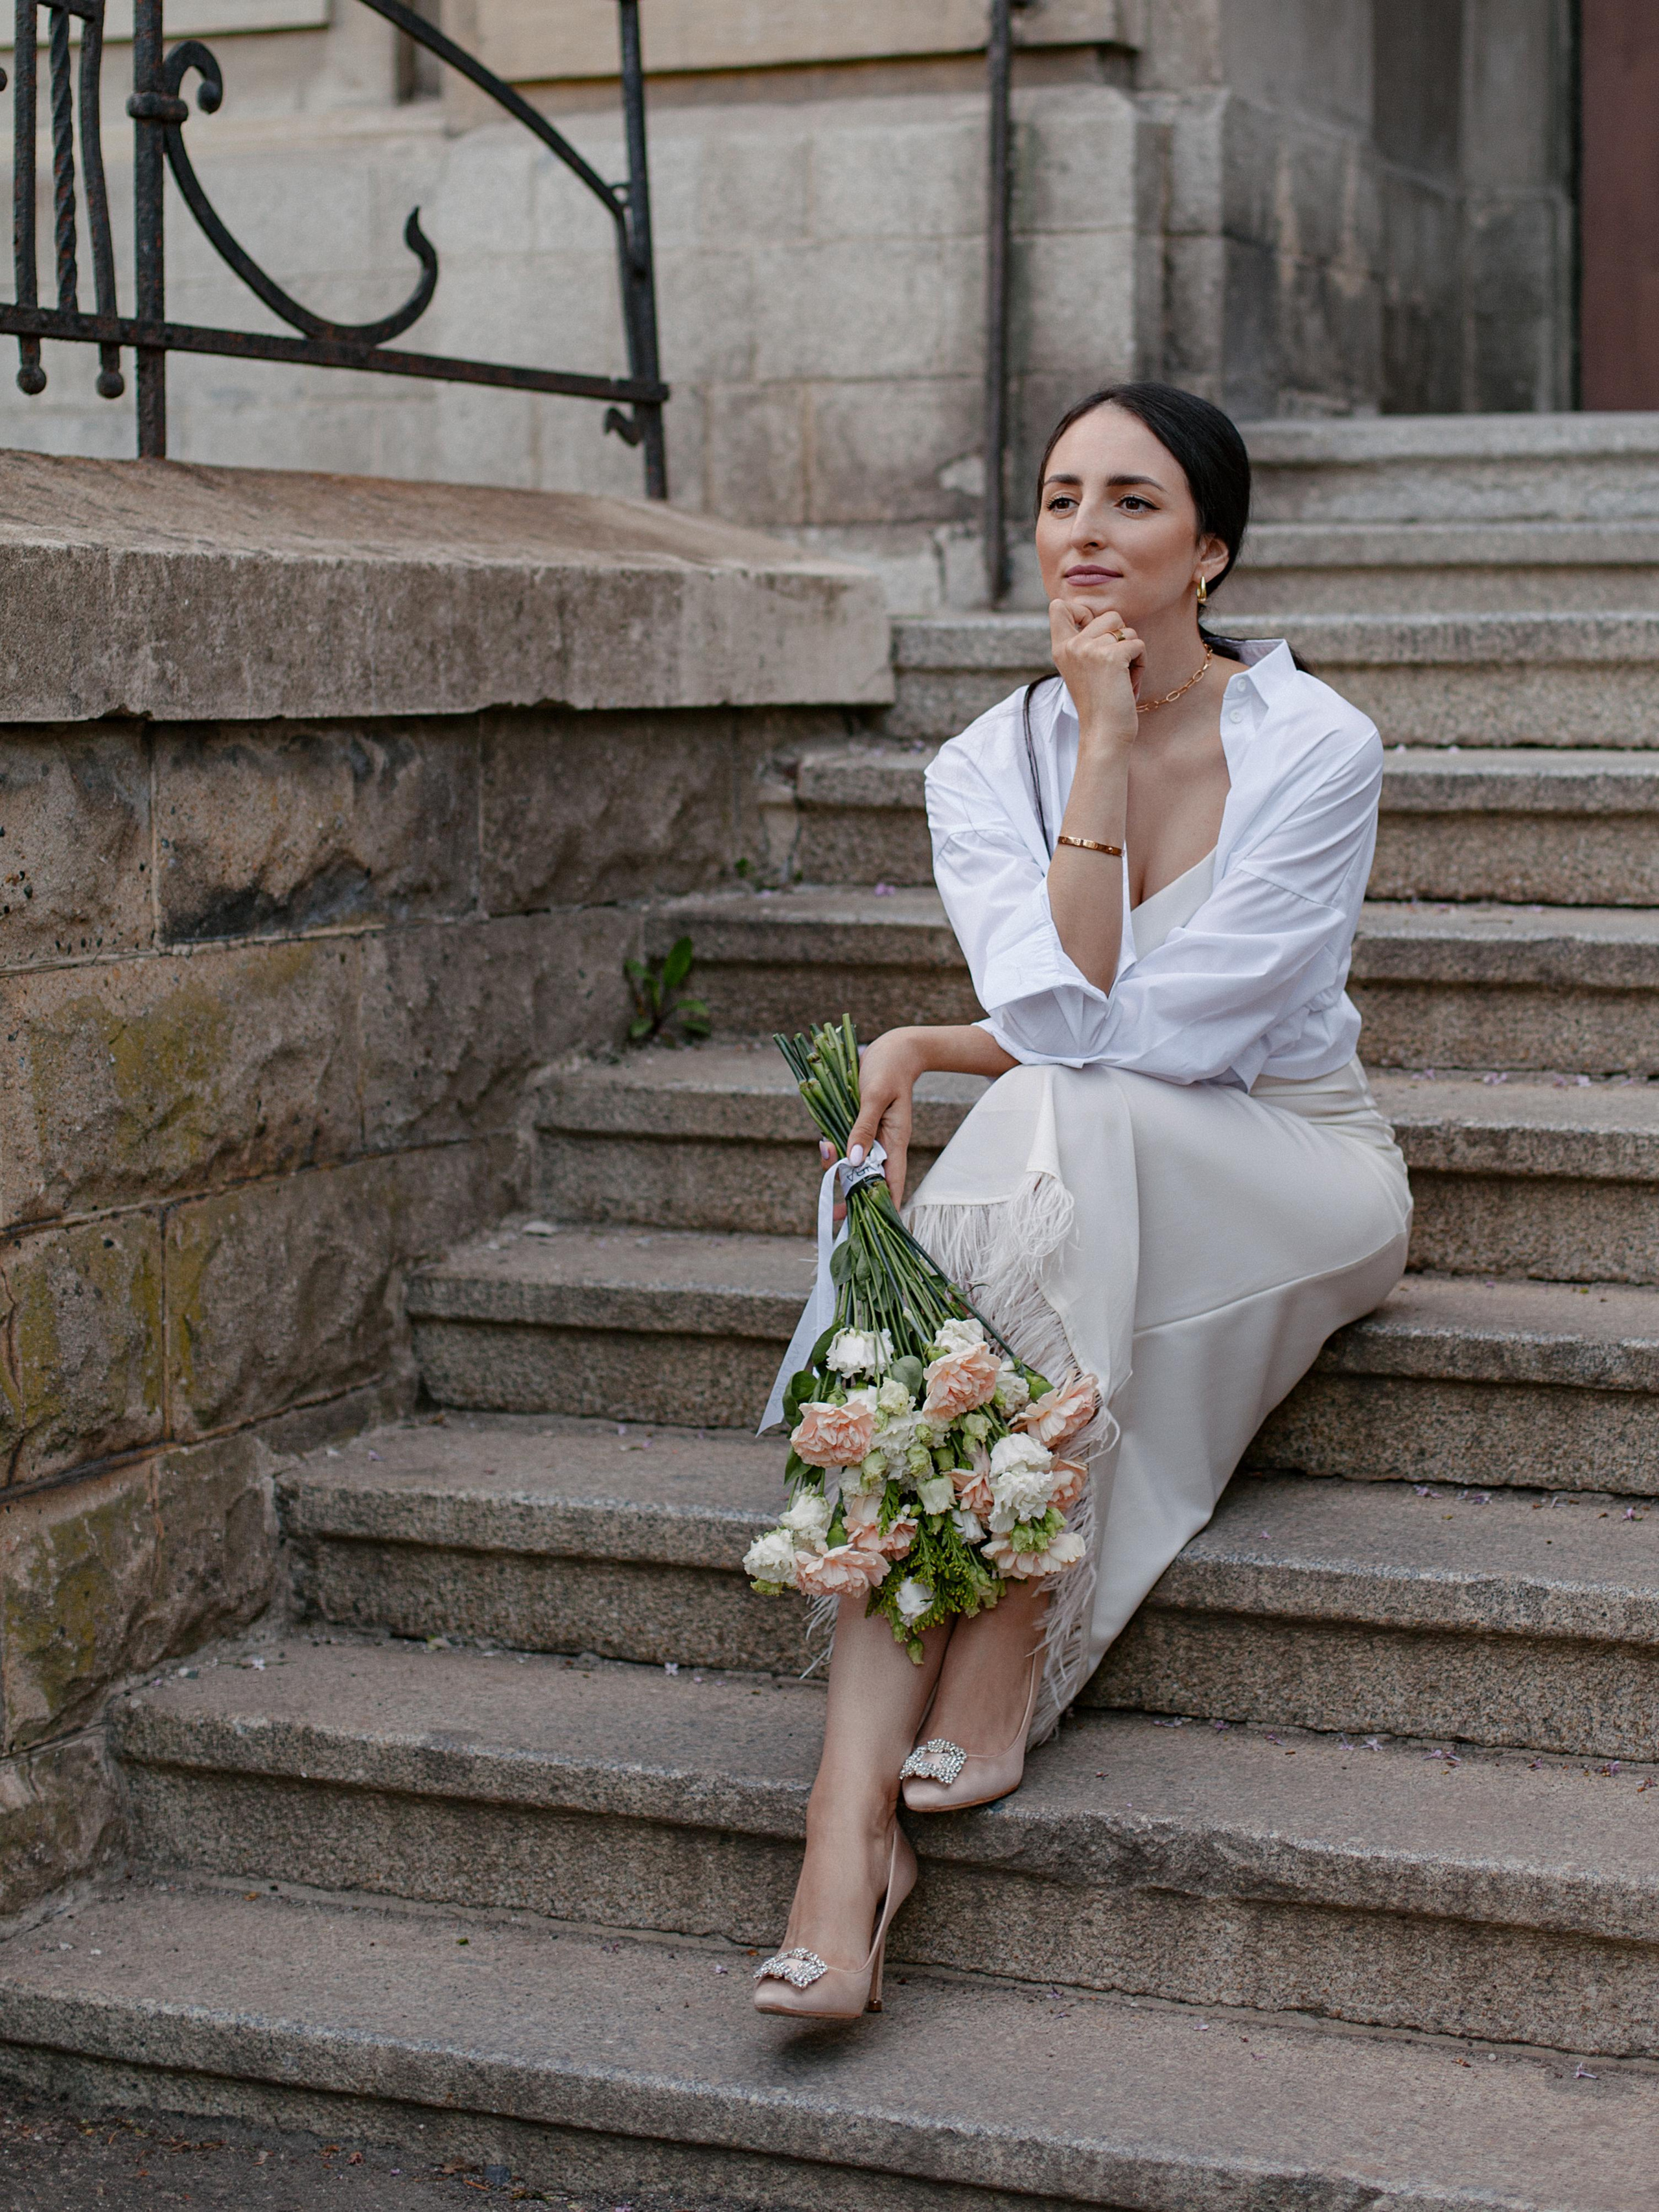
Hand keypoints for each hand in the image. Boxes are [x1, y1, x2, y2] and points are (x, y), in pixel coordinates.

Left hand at [839, 1027, 923, 1205]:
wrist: (892, 1049)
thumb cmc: (888, 1069)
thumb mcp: (875, 1097)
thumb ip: (863, 1128)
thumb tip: (852, 1161)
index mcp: (895, 1142)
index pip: (892, 1184)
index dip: (883, 1207)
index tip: (869, 1226)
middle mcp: (883, 1145)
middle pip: (868, 1180)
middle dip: (850, 1196)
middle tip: (830, 1212)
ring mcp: (870, 1137)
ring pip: (853, 1164)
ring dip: (837, 1167)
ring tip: (824, 1150)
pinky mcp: (858, 1127)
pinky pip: (844, 1145)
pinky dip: (833, 1150)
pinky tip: (824, 1144)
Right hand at [1050, 599, 1142, 751]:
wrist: (1104, 733)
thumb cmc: (1099, 704)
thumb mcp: (1082, 669)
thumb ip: (1086, 643)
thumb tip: (1111, 618)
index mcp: (1061, 648)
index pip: (1059, 607)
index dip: (1083, 611)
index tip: (1092, 634)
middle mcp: (1072, 645)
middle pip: (1110, 615)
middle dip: (1121, 638)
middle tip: (1114, 668)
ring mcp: (1090, 649)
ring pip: (1128, 630)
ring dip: (1133, 653)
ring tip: (1122, 678)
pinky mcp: (1111, 656)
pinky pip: (1139, 644)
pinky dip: (1141, 663)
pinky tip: (1129, 683)